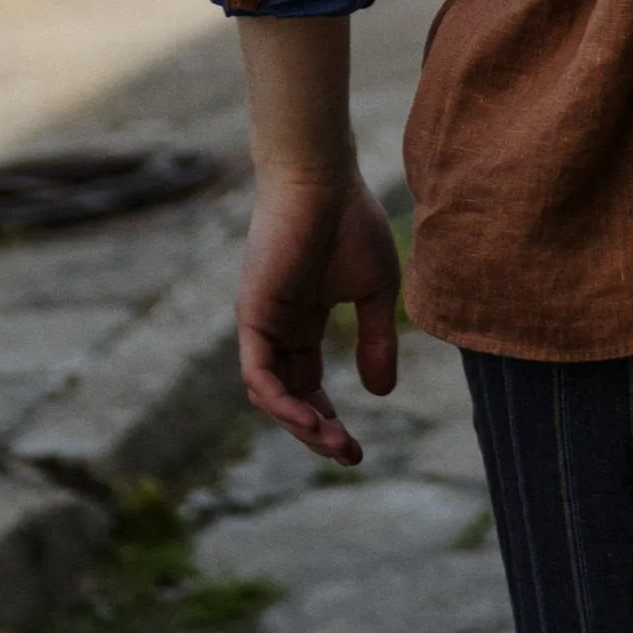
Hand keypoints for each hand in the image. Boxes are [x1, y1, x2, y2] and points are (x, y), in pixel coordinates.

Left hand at [236, 172, 400, 463]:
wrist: (323, 177)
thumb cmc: (351, 220)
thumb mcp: (375, 291)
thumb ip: (376, 341)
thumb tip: (380, 395)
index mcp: (303, 320)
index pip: (306, 383)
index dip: (327, 417)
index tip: (355, 447)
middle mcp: (277, 327)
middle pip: (288, 395)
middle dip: (317, 430)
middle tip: (349, 454)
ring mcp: (262, 323)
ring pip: (270, 393)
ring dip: (301, 424)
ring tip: (336, 442)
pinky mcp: (252, 316)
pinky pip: (258, 374)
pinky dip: (281, 402)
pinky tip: (309, 418)